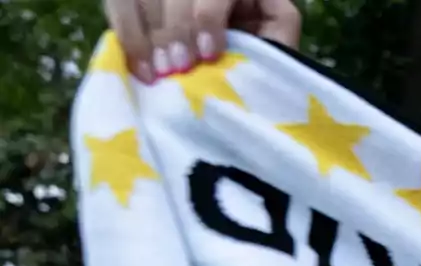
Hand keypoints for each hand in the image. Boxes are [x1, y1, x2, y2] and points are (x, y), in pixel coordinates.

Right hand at [104, 0, 301, 82]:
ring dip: (146, 36)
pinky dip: (127, 38)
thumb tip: (272, 5)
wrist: (231, 82)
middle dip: (175, 30)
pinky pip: (119, 6)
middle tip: (179, 68)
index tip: (209, 54)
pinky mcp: (135, 3)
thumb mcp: (278, 36)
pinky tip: (141, 70)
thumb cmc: (261, 57)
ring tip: (158, 74)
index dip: (208, 16)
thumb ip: (280, 19)